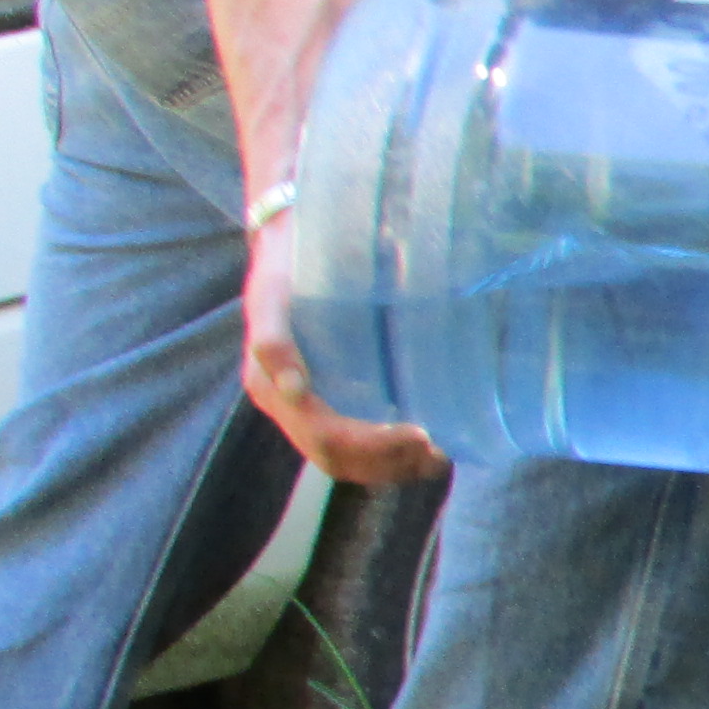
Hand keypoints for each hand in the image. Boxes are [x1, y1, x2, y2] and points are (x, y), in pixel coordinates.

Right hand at [238, 218, 444, 486]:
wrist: (285, 241)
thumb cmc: (284, 267)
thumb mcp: (272, 296)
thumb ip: (274, 341)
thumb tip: (295, 390)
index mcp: (270, 387)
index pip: (323, 437)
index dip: (370, 446)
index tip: (420, 435)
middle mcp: (287, 404)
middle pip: (336, 457)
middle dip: (387, 462)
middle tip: (438, 453)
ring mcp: (304, 404)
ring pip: (344, 458)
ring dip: (390, 467)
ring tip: (437, 459)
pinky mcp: (323, 395)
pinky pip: (351, 439)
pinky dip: (386, 453)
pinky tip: (421, 446)